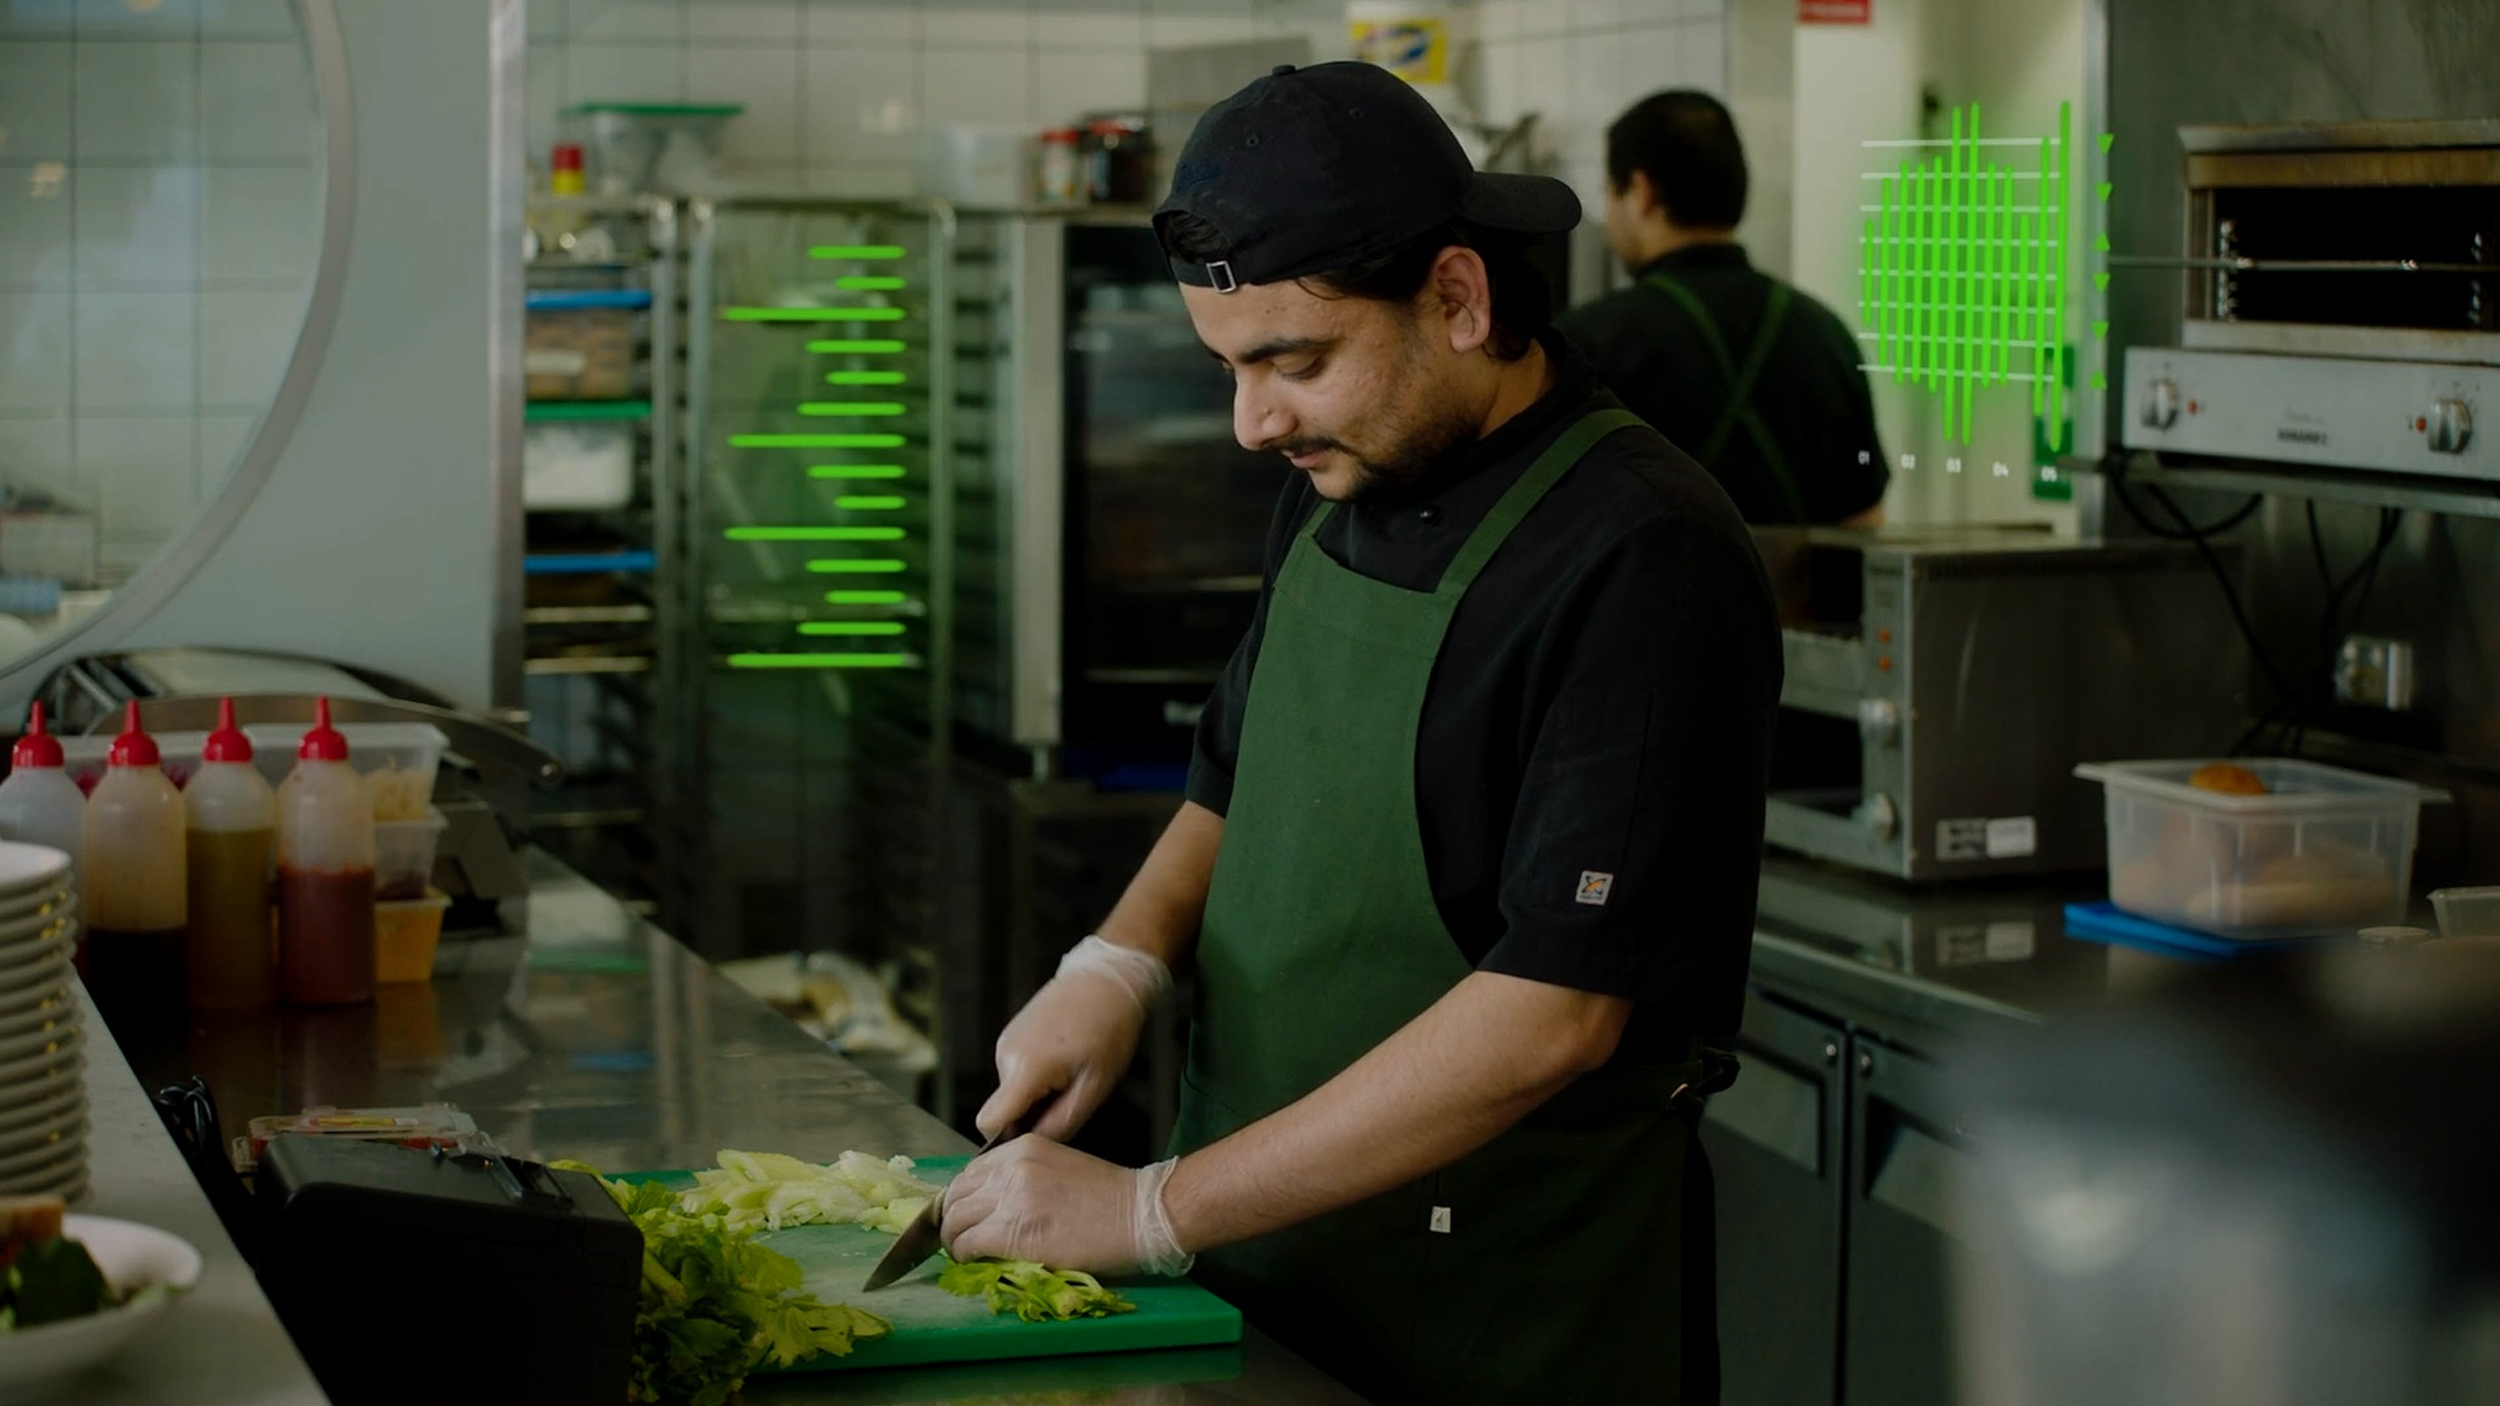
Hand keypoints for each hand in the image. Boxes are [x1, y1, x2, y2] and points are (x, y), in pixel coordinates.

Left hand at [941, 1136, 1192, 1275]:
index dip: (964, 1198)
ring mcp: (1010, 1196)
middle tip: (960, 1238)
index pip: (970, 1171)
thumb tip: (991, 1203)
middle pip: (957, 1193)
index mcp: (1023, 1147)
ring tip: (966, 1252)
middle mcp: (1011, 1166)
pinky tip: (975, 1260)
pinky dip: (964, 1254)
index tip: (967, 1216)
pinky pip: (968, 1242)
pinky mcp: (1012, 1229)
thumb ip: (1023, 1177)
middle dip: (953, 1218)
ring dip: (955, 1238)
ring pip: (956, 1218)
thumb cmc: (1110, 1198)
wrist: (1140, 1216)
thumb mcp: (1059, 1167)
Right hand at [978, 937, 1168, 1141]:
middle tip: (1073, 1094)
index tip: (1038, 1133)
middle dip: (1034, 1113)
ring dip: (1039, 1093)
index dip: (1007, 1139)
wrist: (1107, 979)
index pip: (988, 1122)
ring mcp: (1006, 1042)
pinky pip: (1017, 1071)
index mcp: (1024, 1069)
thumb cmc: (1108, 1029)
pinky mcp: (1012, 1034)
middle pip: (1006, 1109)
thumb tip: (1036, 1144)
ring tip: (1073, 1071)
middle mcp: (1005, 1055)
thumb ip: (1061, 1123)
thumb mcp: (1094, 1087)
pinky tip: (1065, 1058)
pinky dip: (1038, 1075)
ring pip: (1014, 1091)